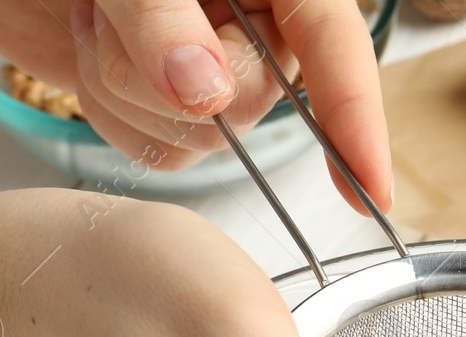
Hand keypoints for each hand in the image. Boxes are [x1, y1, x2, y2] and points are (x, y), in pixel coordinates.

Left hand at [0, 0, 390, 209]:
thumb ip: (161, 16)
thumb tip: (203, 94)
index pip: (338, 50)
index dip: (357, 120)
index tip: (372, 190)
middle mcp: (260, 26)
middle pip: (253, 103)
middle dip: (163, 74)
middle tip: (110, 9)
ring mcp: (218, 69)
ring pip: (201, 137)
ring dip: (123, 85)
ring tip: (96, 16)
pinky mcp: (172, 106)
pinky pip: (159, 153)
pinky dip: (110, 112)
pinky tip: (93, 48)